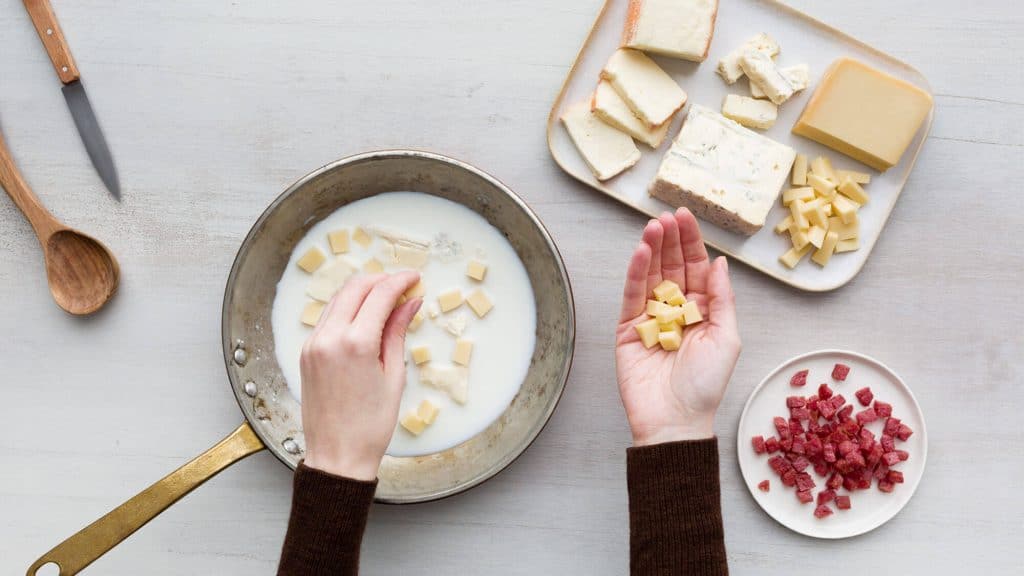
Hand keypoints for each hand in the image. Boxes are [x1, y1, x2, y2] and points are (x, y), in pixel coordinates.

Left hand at [300, 271, 421, 479]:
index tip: (414, 278)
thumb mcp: (394, 376)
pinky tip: (365, 315)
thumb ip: (398, 332)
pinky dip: (347, 308)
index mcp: (355, 344)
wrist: (337, 456)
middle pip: (355, 287)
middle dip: (381, 280)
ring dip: (363, 291)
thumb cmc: (370, 426)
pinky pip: (327, 317)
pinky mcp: (306, 352)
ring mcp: (313, 344)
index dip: (400, 281)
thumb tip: (410, 303)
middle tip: (403, 285)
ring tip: (386, 298)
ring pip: (338, 299)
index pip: (380, 294)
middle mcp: (329, 338)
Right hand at [615, 209, 740, 445]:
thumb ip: (722, 298)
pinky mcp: (628, 329)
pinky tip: (639, 253)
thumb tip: (720, 262)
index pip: (696, 267)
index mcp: (703, 311)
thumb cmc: (705, 385)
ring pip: (650, 276)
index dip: (691, 242)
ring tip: (653, 227)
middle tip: (666, 216)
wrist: (674, 420)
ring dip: (652, 250)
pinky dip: (634, 273)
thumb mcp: (728, 337)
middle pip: (671, 266)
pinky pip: (631, 295)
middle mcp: (676, 310)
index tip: (686, 217)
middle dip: (670, 240)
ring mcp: (651, 318)